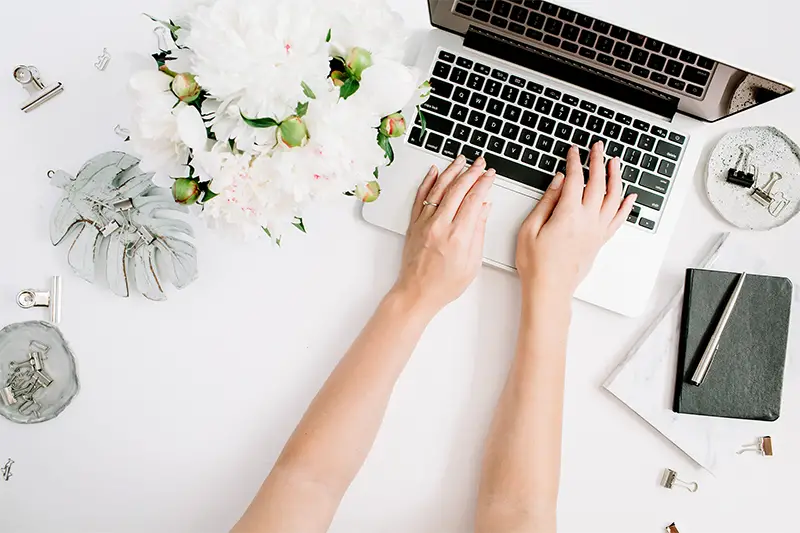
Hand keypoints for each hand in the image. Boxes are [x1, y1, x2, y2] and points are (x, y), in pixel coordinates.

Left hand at [392, 155, 495, 314]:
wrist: (417, 293)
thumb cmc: (444, 284)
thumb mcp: (472, 262)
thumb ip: (479, 232)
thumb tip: (484, 208)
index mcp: (458, 236)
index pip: (474, 199)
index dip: (484, 183)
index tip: (490, 175)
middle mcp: (440, 226)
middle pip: (458, 189)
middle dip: (471, 172)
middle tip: (480, 162)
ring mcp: (425, 223)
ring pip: (439, 189)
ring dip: (451, 171)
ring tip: (461, 160)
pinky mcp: (414, 224)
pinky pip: (420, 197)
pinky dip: (427, 182)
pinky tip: (434, 171)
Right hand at [516, 142, 635, 298]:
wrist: (549, 289)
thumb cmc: (536, 264)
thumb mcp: (530, 228)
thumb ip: (546, 202)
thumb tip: (559, 182)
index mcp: (568, 215)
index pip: (575, 180)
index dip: (574, 162)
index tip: (573, 151)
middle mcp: (587, 221)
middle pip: (597, 184)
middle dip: (598, 162)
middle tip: (597, 148)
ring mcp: (597, 231)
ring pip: (613, 198)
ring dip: (616, 178)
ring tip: (615, 163)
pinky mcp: (600, 241)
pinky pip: (618, 219)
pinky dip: (626, 206)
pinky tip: (630, 197)